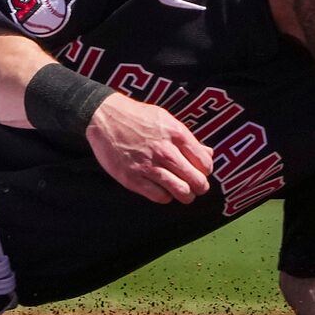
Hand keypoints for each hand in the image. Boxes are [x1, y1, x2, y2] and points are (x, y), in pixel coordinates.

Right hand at [86, 94, 213, 202]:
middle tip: (193, 186)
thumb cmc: (137, 117)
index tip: (198, 170)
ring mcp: (149, 166)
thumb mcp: (165, 119)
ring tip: (181, 191)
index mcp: (176, 134)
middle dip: (199, 187)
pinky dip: (165, 196)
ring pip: (182, 193)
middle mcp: (165, 151)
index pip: (205, 164)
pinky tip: (161, 188)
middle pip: (198, 182)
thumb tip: (209, 153)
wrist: (104, 117)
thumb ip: (188, 139)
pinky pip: (161, 197)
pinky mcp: (134, 178)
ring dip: (185, 195)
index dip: (205, 171)